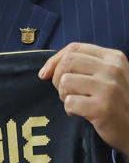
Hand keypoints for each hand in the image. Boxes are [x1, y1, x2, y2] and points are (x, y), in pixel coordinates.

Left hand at [41, 42, 128, 157]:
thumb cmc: (117, 102)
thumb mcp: (108, 77)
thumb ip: (84, 66)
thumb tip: (45, 71)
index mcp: (114, 58)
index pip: (74, 48)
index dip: (55, 60)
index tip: (46, 74)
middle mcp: (113, 69)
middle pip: (67, 63)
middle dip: (57, 79)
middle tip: (68, 93)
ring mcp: (109, 88)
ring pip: (65, 82)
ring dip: (65, 96)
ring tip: (80, 103)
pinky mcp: (103, 107)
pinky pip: (70, 103)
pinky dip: (71, 111)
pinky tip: (84, 114)